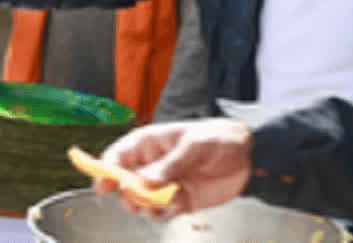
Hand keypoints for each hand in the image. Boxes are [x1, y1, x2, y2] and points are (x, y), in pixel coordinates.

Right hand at [97, 119, 252, 219]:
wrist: (248, 157)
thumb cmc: (218, 139)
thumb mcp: (196, 145)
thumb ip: (172, 163)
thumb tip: (146, 181)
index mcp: (149, 143)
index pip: (118, 155)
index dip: (107, 169)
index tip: (104, 184)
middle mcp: (151, 165)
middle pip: (124, 182)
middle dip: (126, 193)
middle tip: (136, 200)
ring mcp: (163, 184)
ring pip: (139, 201)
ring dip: (145, 206)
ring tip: (162, 202)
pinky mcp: (177, 201)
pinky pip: (159, 212)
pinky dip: (162, 214)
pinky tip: (176, 206)